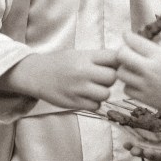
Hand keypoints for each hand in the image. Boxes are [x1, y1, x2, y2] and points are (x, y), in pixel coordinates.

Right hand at [0, 48, 117, 111]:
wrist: (36, 74)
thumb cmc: (60, 63)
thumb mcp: (78, 54)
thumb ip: (98, 58)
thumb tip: (124, 62)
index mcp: (85, 57)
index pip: (114, 57)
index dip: (118, 62)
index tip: (114, 65)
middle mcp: (83, 72)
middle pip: (112, 78)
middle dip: (110, 79)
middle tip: (101, 78)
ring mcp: (78, 88)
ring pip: (105, 94)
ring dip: (102, 92)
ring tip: (92, 88)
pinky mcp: (74, 102)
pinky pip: (95, 105)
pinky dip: (94, 103)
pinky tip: (85, 96)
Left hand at [116, 31, 160, 135]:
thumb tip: (147, 37)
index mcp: (160, 56)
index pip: (133, 40)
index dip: (127, 36)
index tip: (128, 36)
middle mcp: (150, 69)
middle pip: (121, 55)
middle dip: (122, 51)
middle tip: (128, 53)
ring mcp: (145, 85)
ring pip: (120, 72)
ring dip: (124, 69)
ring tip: (133, 69)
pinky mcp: (144, 98)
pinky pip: (126, 88)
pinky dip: (129, 85)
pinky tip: (139, 83)